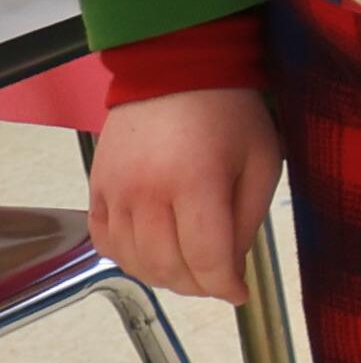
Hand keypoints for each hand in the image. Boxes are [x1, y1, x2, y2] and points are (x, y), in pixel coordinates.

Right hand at [88, 84, 283, 300]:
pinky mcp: (96, 186)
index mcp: (196, 184)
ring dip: (164, 276)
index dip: (226, 287)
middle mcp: (147, 192)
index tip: (240, 293)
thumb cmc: (229, 114)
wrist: (175, 70)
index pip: (206, 260)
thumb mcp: (261, 162)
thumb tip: (231, 268)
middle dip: (199, 285)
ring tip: (190, 268)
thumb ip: (247, 220)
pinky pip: (104, 240)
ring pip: (134, 260)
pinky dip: (128, 258)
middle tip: (218, 279)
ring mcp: (115, 191)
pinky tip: (153, 252)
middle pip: (168, 267)